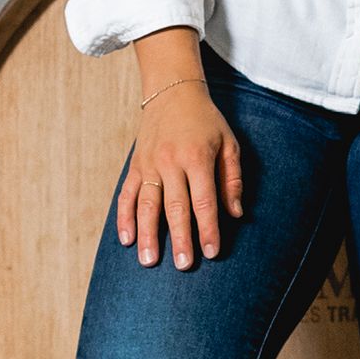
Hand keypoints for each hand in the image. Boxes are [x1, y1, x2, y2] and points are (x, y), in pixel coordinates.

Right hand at [120, 62, 243, 271]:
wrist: (172, 92)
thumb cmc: (206, 121)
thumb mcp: (228, 143)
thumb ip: (232, 179)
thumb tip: (235, 214)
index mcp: (197, 157)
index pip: (204, 200)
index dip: (208, 228)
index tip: (212, 252)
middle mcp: (170, 162)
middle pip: (175, 207)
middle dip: (180, 238)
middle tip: (184, 265)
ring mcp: (149, 165)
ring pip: (146, 205)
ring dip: (147, 234)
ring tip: (149, 261)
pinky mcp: (135, 166)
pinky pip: (126, 195)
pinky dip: (124, 218)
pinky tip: (127, 239)